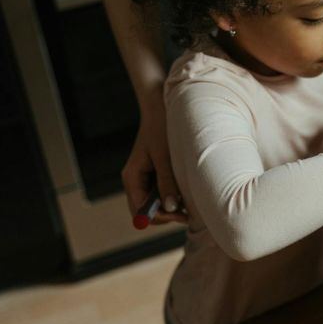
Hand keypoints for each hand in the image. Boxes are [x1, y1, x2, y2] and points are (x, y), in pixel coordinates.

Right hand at [122, 90, 186, 224]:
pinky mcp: (157, 173)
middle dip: (166, 213)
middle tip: (189, 212)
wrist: (162, 106)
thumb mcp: (164, 157)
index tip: (178, 214)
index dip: (157, 217)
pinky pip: (164, 192)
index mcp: (132, 177)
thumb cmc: (161, 129)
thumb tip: (170, 208)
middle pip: (147, 210)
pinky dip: (175, 194)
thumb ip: (167, 182)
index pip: (139, 210)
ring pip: (158, 202)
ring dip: (172, 204)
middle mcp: (136, 181)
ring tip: (190, 199)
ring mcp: (146, 178)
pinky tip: (188, 189)